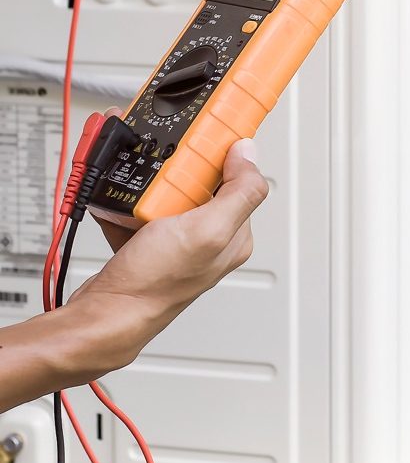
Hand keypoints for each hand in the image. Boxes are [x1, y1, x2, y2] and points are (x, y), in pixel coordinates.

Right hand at [72, 139, 268, 372]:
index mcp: (236, 235)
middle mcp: (211, 238)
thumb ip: (239, 192)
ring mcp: (180, 242)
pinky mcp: (152, 244)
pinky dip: (130, 205)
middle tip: (163, 184)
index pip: (239, 180)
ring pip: (170, 194)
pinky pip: (143, 210)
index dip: (220, 158)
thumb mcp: (208, 230)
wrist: (106, 313)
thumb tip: (250, 154)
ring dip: (150, 189)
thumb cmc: (155, 283)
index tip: (198, 148)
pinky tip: (122, 208)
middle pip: (201, 183)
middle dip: (178, 174)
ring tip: (141, 199)